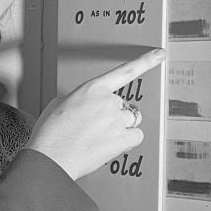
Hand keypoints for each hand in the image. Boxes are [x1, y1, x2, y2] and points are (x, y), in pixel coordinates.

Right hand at [27, 49, 164, 180]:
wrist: (51, 157)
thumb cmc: (51, 133)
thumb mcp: (60, 103)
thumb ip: (81, 99)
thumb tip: (87, 105)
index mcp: (92, 89)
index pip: (125, 71)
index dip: (146, 61)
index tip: (159, 54)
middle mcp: (108, 102)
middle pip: (124, 105)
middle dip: (114, 115)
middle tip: (96, 127)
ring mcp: (117, 120)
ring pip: (132, 120)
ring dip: (121, 127)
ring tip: (101, 137)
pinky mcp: (122, 139)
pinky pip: (137, 136)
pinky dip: (128, 141)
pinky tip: (111, 145)